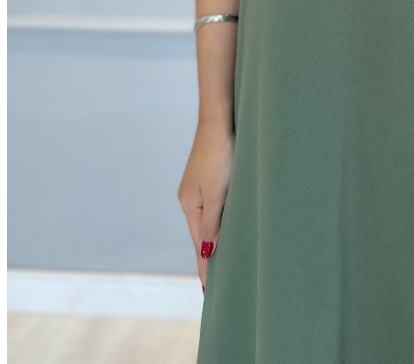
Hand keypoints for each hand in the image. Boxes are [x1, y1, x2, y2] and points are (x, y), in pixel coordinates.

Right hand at [176, 119, 234, 291]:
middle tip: (214, 286)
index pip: (199, 245)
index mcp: (190, 206)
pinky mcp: (208, 178)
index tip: (209, 293)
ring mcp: (198, 188)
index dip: (205, 268)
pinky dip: (217, 223)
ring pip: (207, 221)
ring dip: (213, 240)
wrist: (219, 120)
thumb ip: (212, 222)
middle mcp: (191, 200)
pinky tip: (223, 228)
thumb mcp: (217, 192)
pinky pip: (212, 208)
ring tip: (219, 262)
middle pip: (201, 235)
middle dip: (207, 258)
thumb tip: (207, 251)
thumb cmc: (219, 154)